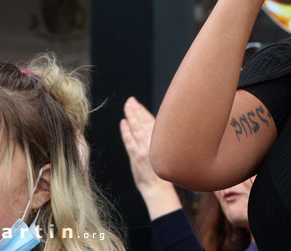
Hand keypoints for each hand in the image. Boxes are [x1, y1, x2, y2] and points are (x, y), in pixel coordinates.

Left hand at [120, 96, 181, 219]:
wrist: (159, 190)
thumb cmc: (164, 175)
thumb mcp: (167, 154)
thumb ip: (160, 142)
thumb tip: (157, 130)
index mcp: (160, 141)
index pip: (151, 121)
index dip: (143, 111)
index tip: (138, 103)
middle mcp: (152, 142)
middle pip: (142, 122)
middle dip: (136, 110)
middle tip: (130, 100)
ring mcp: (143, 149)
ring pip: (136, 128)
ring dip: (131, 116)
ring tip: (127, 106)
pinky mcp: (136, 156)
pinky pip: (129, 141)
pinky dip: (125, 131)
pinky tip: (123, 123)